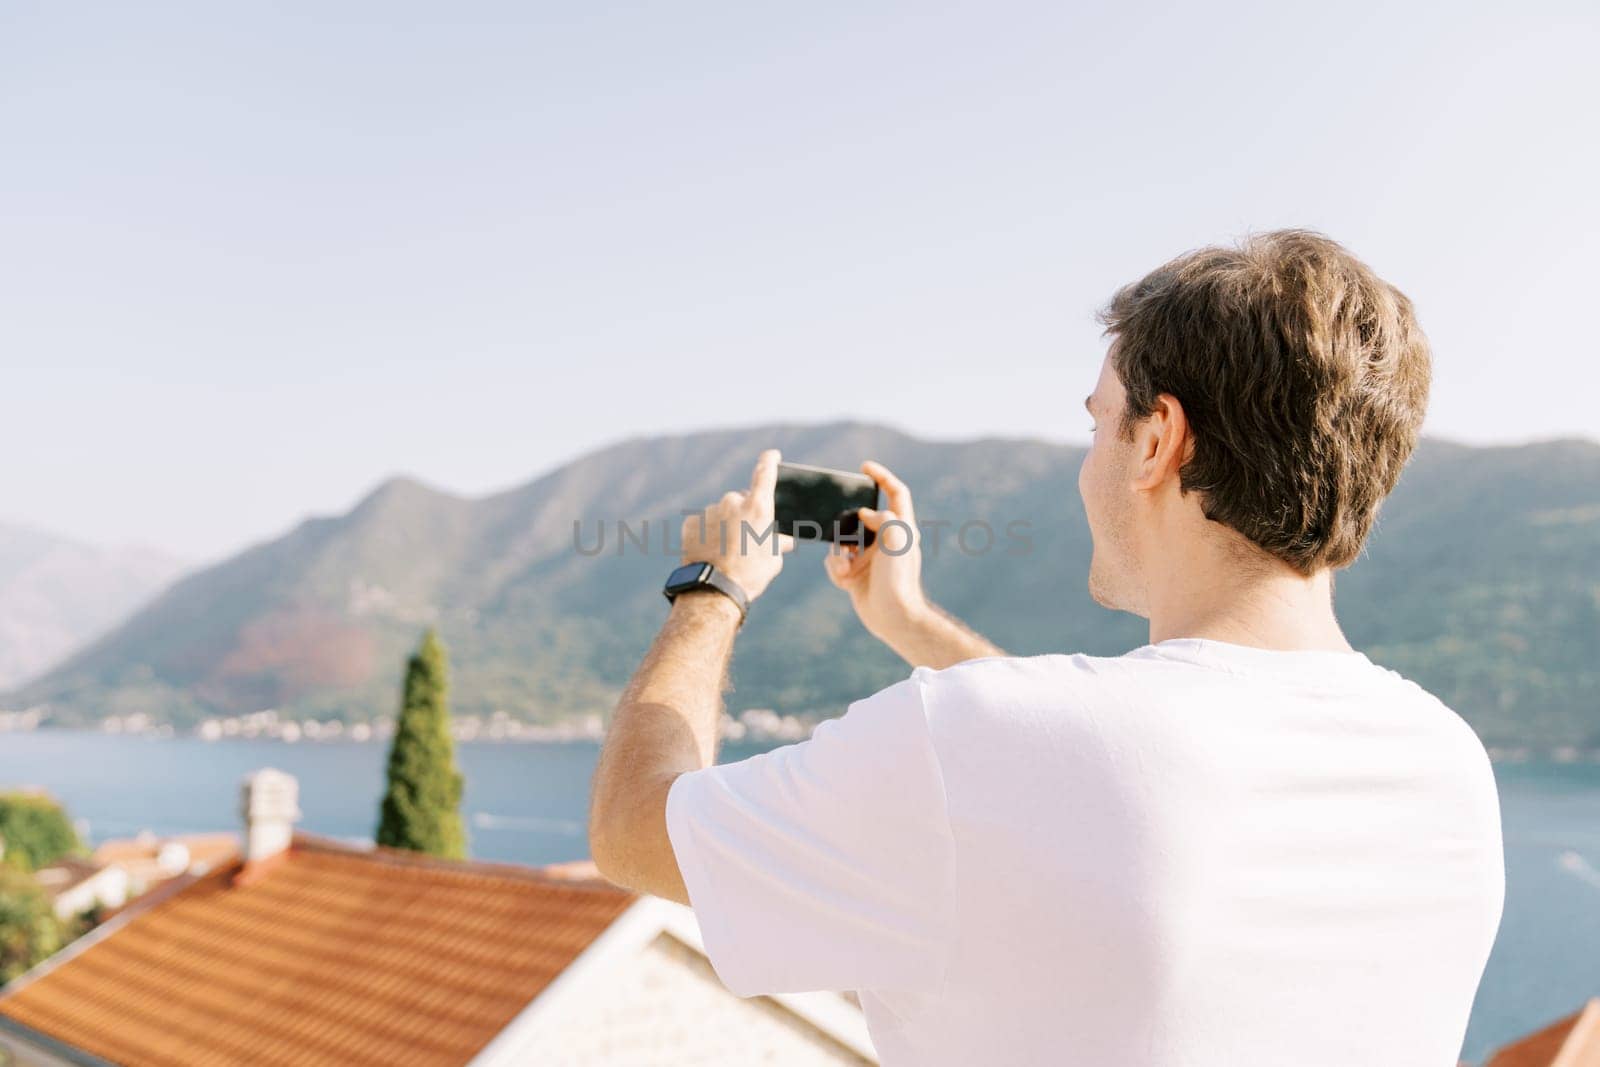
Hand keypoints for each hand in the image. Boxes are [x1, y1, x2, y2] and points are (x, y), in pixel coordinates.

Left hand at [680, 449, 794, 600]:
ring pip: (721, 513)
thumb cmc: (750, 575)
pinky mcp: (692, 522)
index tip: (772, 454)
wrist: (714, 590)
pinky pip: (703, 523)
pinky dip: (708, 533)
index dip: (770, 460)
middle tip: (745, 538)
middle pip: (741, 500)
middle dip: (744, 514)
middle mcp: (733, 502)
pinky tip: (711, 551)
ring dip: (725, 525)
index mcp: (758, 507)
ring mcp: (710, 511)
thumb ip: (778, 543)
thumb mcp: (773, 559)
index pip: (765, 472)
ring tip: (726, 551)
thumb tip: (784, 540)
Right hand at [824, 460, 931, 640]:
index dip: (882, 476)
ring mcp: (870, 557)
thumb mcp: (897, 538)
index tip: (864, 467)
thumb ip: (884, 517)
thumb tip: (864, 514)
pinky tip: (845, 580)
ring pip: (843, 541)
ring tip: (846, 566)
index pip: (896, 493)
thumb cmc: (899, 578)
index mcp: (901, 528)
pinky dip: (836, 569)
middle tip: (842, 526)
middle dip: (847, 522)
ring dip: (838, 552)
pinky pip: (836, 562)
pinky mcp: (856, 574)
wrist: (892, 617)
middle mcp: (886, 540)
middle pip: (861, 517)